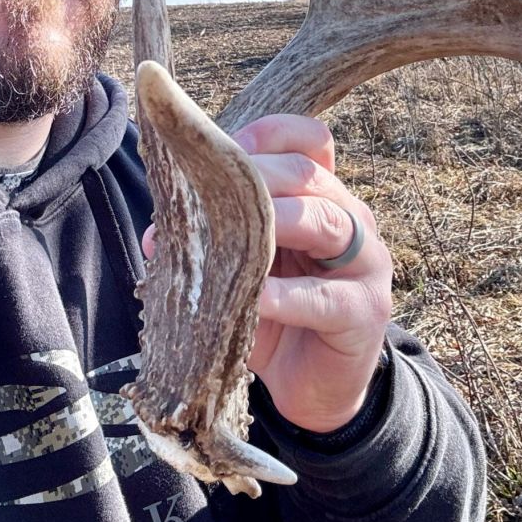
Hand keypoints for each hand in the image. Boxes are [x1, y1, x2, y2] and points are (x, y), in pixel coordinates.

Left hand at [233, 114, 392, 432]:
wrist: (315, 387)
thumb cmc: (276, 315)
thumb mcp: (246, 267)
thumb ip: (215, 241)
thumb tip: (155, 233)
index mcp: (324, 197)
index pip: (312, 142)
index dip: (272, 134)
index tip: (227, 144)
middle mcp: (352, 218)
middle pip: (309, 174)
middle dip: (256, 175)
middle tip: (209, 192)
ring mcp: (365, 262)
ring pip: (325, 221)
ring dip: (273, 222)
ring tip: (230, 235)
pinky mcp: (365, 310)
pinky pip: (324, 296)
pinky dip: (284, 295)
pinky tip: (255, 298)